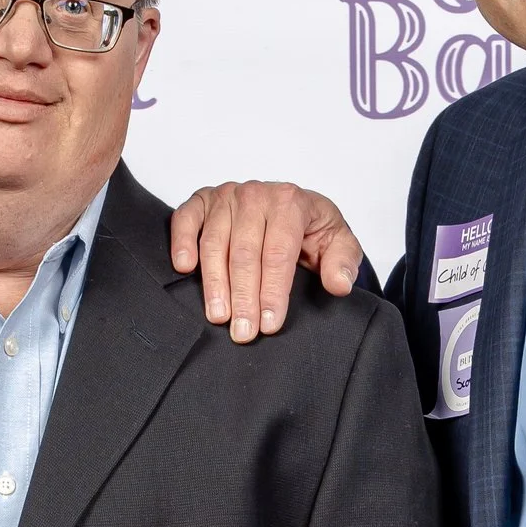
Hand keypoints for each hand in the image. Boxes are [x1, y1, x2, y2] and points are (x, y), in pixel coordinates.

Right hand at [170, 183, 362, 342]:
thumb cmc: (312, 227)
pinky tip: (185, 267)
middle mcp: (255, 195)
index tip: (270, 324)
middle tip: (242, 331)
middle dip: (244, 296)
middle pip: (245, 252)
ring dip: (214, 282)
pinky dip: (182, 241)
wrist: (292, 205)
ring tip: (218, 315)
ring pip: (215, 243)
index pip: (278, 253)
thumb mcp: (339, 242)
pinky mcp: (203, 200)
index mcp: (290, 202)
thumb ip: (343, 262)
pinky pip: (186, 218)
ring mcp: (226, 196)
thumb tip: (340, 284)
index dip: (273, 292)